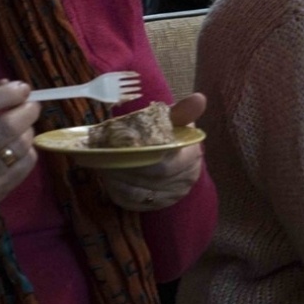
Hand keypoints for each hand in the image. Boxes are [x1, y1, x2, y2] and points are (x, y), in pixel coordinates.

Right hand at [0, 81, 40, 229]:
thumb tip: (9, 84)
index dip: (7, 94)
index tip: (22, 89)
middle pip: (6, 126)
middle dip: (27, 111)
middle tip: (32, 106)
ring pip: (20, 144)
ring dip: (28, 131)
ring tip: (24, 127)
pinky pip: (26, 163)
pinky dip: (28, 150)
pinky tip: (20, 148)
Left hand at [97, 94, 206, 211]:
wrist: (179, 155)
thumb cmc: (173, 134)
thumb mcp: (177, 120)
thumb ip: (183, 112)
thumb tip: (199, 98)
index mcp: (191, 155)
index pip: (165, 165)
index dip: (141, 161)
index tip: (121, 150)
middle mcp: (186, 179)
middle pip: (152, 180)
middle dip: (126, 171)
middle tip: (105, 160)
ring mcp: (173, 195)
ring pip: (141, 194)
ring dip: (119, 182)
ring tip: (104, 169)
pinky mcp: (159, 205)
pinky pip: (135, 204)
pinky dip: (119, 194)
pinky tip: (111, 182)